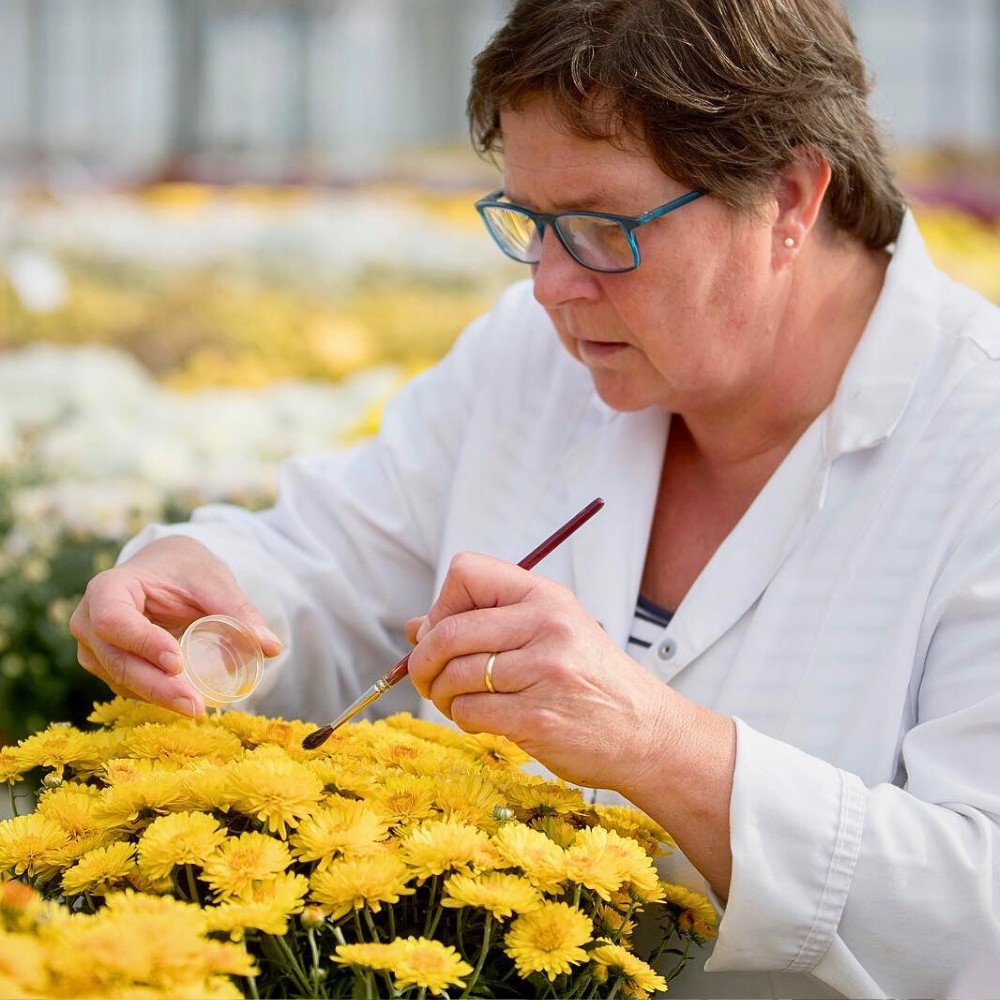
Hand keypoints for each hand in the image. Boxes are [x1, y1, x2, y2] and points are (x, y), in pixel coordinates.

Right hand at [69, 536, 281, 716]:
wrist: (165, 568)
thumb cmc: (186, 569)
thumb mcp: (214, 581)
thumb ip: (239, 611)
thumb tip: (272, 647)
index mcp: (108, 588)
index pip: (114, 621)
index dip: (143, 644)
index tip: (177, 663)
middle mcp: (88, 620)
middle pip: (116, 660)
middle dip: (156, 686)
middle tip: (194, 705)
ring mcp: (94, 647)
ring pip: (120, 679)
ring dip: (156, 697)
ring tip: (196, 708)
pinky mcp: (107, 666)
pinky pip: (127, 686)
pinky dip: (154, 695)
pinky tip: (184, 703)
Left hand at [405, 551, 676, 793]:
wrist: (646, 732)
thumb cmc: (592, 680)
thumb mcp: (551, 632)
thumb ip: (487, 621)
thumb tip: (416, 626)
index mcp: (545, 596)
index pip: (465, 572)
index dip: (442, 604)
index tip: (445, 631)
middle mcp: (545, 625)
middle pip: (448, 630)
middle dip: (423, 660)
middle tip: (427, 678)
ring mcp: (543, 671)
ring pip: (453, 676)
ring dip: (443, 696)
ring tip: (460, 703)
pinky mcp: (537, 717)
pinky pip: (469, 712)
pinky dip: (463, 720)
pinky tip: (484, 721)